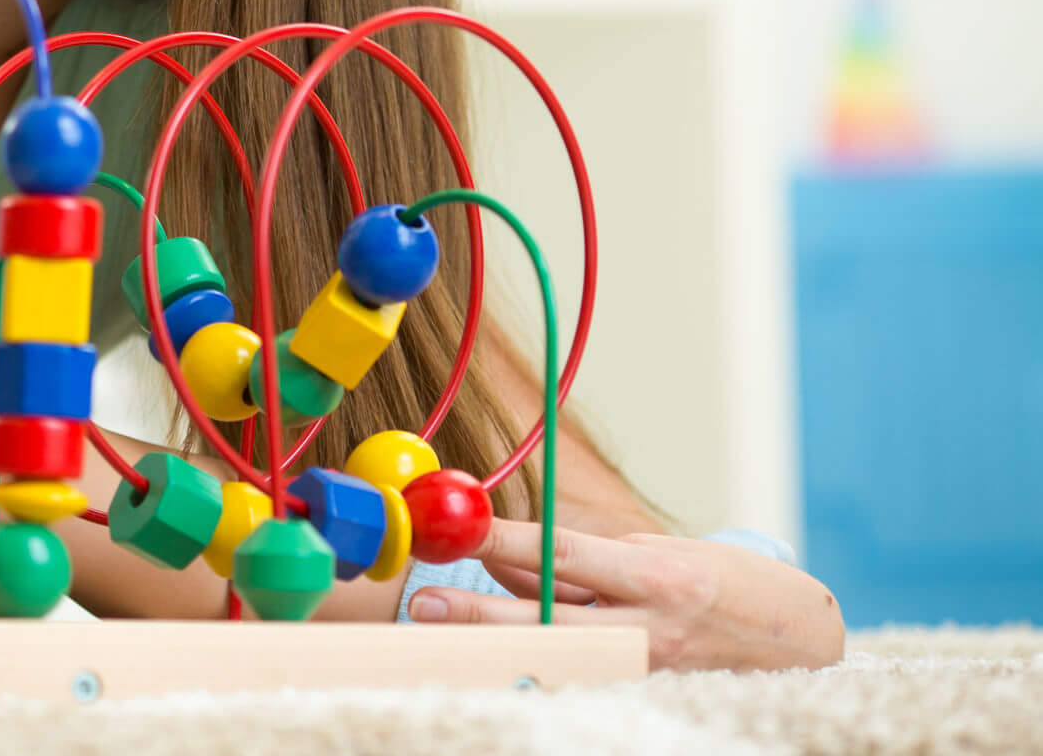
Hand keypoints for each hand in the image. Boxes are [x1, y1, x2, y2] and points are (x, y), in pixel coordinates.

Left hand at [405, 516, 844, 671]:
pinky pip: (583, 685)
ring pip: (560, 663)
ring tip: (445, 636)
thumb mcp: (654, 554)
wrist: (806, 640)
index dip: (504, 544)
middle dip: (481, 614)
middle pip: (551, 622)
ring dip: (501, 648)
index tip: (455, 532)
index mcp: (658, 578)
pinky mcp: (649, 700)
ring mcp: (651, 674)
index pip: (564, 556)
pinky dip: (542, 672)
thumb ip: (581, 563)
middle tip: (425, 606)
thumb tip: (502, 560)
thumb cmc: (720, 582)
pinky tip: (504, 664)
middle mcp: (653, 630)